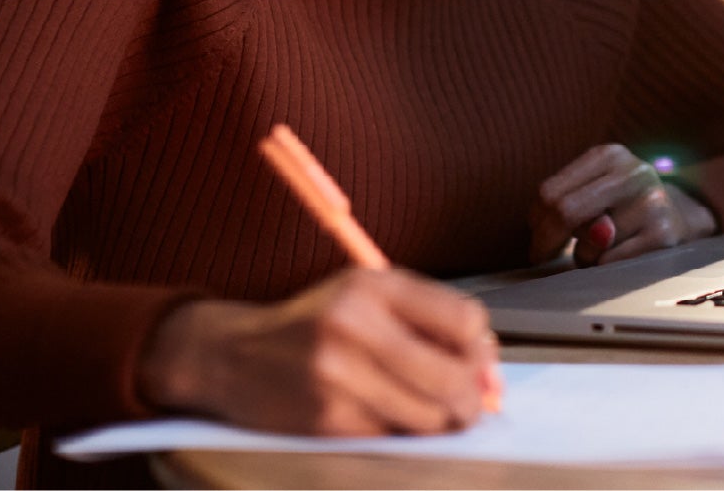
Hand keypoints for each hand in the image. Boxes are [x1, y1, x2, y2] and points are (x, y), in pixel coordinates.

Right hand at [140, 268, 495, 435]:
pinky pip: (394, 438)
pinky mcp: (326, 419)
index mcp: (372, 286)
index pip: (465, 320)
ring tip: (429, 412)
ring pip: (430, 417)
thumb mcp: (367, 297)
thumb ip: (429, 320)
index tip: (476, 362)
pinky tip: (387, 418)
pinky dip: (403, 435)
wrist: (234, 355)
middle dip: (473, 399)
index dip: (481, 349)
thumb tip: (489, 370)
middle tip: (470, 405)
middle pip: (453, 376)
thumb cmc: (315, 326)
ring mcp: (338, 375)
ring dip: (442, 423)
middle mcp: (354, 325)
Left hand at [530, 144, 716, 266]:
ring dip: (585, 257)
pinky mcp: (665, 235)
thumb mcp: (595, 192)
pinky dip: (607, 268)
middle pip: (565, 211)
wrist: (684, 216)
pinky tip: (622, 256)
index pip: (551, 192)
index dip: (536, 222)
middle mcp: (633, 173)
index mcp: (609, 156)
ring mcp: (652, 203)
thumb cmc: (623, 207)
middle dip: (546, 241)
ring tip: (604, 248)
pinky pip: (612, 263)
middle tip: (541, 258)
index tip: (536, 241)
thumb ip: (565, 206)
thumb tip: (546, 237)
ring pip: (590, 246)